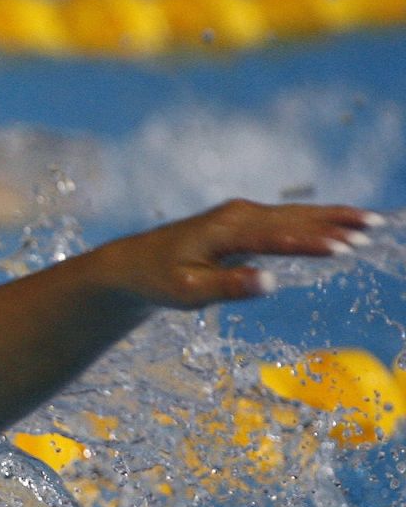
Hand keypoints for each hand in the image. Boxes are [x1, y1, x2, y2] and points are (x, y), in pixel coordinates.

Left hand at [95, 199, 380, 309]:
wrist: (133, 264)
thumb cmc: (159, 280)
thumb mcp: (188, 291)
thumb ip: (229, 286)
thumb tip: (268, 282)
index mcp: (224, 231)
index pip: (276, 237)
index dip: (310, 243)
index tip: (343, 247)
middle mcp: (236, 216)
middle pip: (293, 218)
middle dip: (334, 222)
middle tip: (373, 227)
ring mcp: (241, 216)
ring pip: (293, 215)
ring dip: (331, 217)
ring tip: (369, 222)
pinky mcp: (243, 222)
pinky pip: (285, 219)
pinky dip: (314, 219)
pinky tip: (338, 224)